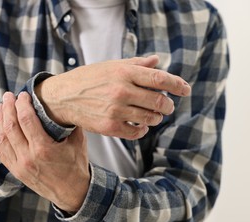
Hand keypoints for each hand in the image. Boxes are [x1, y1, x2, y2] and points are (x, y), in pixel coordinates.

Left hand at [0, 92, 89, 212]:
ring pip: (2, 139)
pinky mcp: (16, 171)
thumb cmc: (76, 167)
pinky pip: (0, 152)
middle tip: (8, 95)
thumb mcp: (78, 143)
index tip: (23, 94)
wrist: (72, 194)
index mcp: (44, 149)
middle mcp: (28, 157)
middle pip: (11, 127)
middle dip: (8, 108)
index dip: (22, 104)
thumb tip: (65, 105)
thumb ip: (71, 124)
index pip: (26, 120)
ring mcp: (19, 166)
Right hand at [35, 55, 190, 139]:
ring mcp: (115, 110)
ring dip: (156, 118)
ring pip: (150, 118)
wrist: (64, 97)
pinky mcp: (109, 126)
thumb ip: (136, 64)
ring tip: (152, 115)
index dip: (177, 85)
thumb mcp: (112, 65)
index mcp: (124, 72)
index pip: (159, 79)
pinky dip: (142, 130)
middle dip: (168, 105)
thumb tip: (157, 61)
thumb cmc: (89, 78)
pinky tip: (140, 126)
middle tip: (167, 106)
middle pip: (159, 101)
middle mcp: (121, 90)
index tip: (185, 90)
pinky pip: (136, 132)